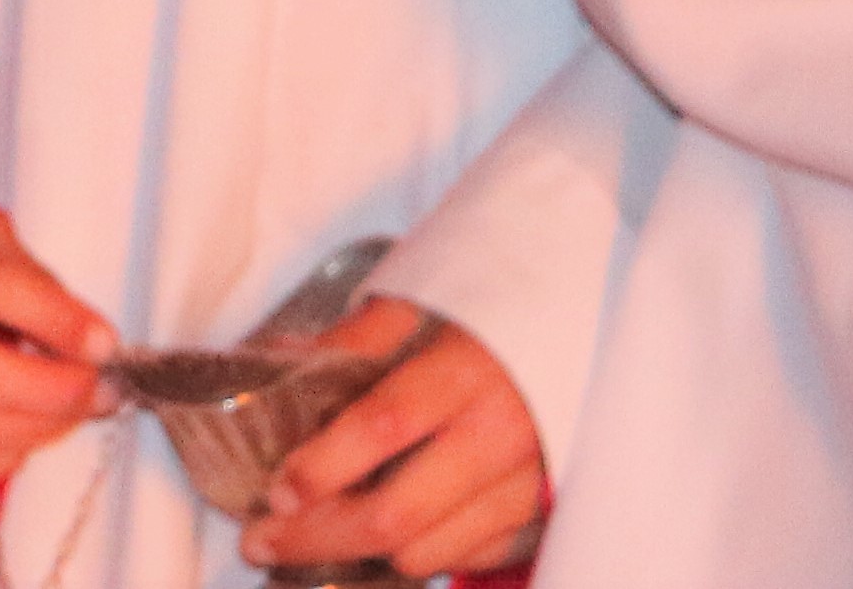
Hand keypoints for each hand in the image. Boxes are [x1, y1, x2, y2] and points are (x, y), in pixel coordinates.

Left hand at [244, 297, 545, 579]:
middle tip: (262, 540)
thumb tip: (283, 362)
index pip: (384, 426)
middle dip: (317, 537)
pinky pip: (473, 557)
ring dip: (365, 552)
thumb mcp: (424, 295)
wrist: (590, 312)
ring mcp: (526, 481)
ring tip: (316, 534)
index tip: (275, 488)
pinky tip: (389, 532)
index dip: (323, 465)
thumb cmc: (496, 302)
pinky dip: (426, 553)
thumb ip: (356, 337)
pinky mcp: (543, 510)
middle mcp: (500, 434)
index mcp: (467, 369)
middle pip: (397, 516)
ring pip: (430, 552)